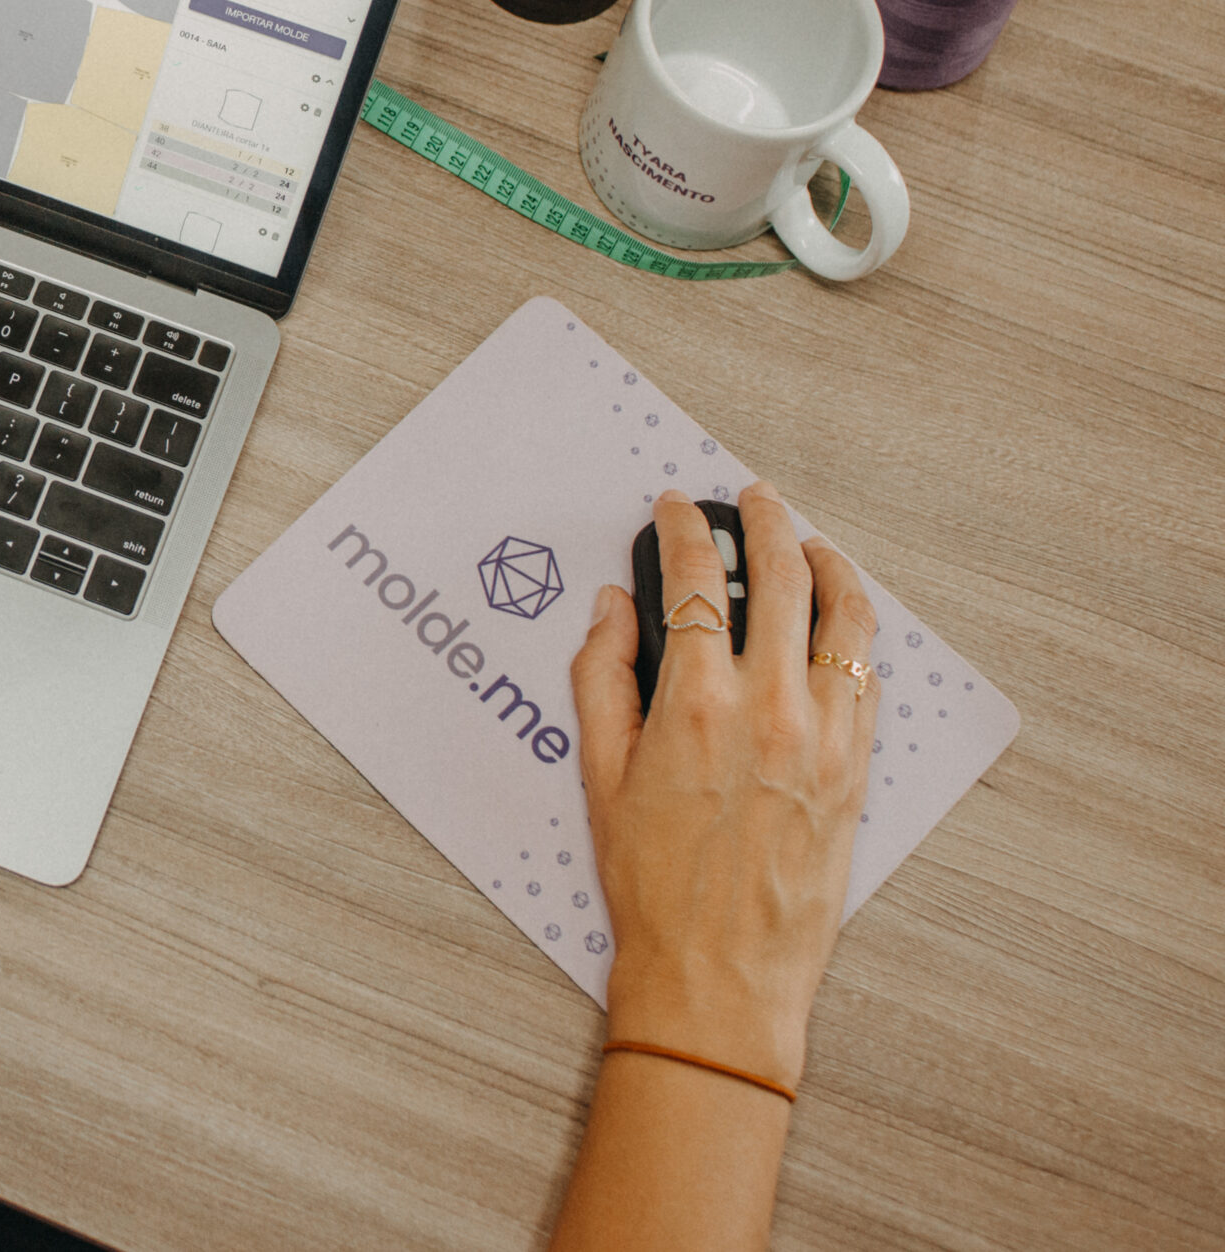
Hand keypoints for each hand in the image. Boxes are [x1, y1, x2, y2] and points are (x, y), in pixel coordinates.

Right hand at [569, 482, 880, 1087]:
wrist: (718, 973)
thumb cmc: (651, 887)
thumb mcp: (600, 776)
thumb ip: (601, 677)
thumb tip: (616, 608)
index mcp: (695, 703)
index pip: (696, 581)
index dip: (684, 530)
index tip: (676, 507)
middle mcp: (770, 707)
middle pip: (783, 577)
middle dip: (767, 521)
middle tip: (753, 496)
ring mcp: (826, 737)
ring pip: (847, 618)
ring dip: (830, 563)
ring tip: (812, 542)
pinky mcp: (858, 770)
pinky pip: (869, 676)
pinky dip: (857, 630)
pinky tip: (841, 620)